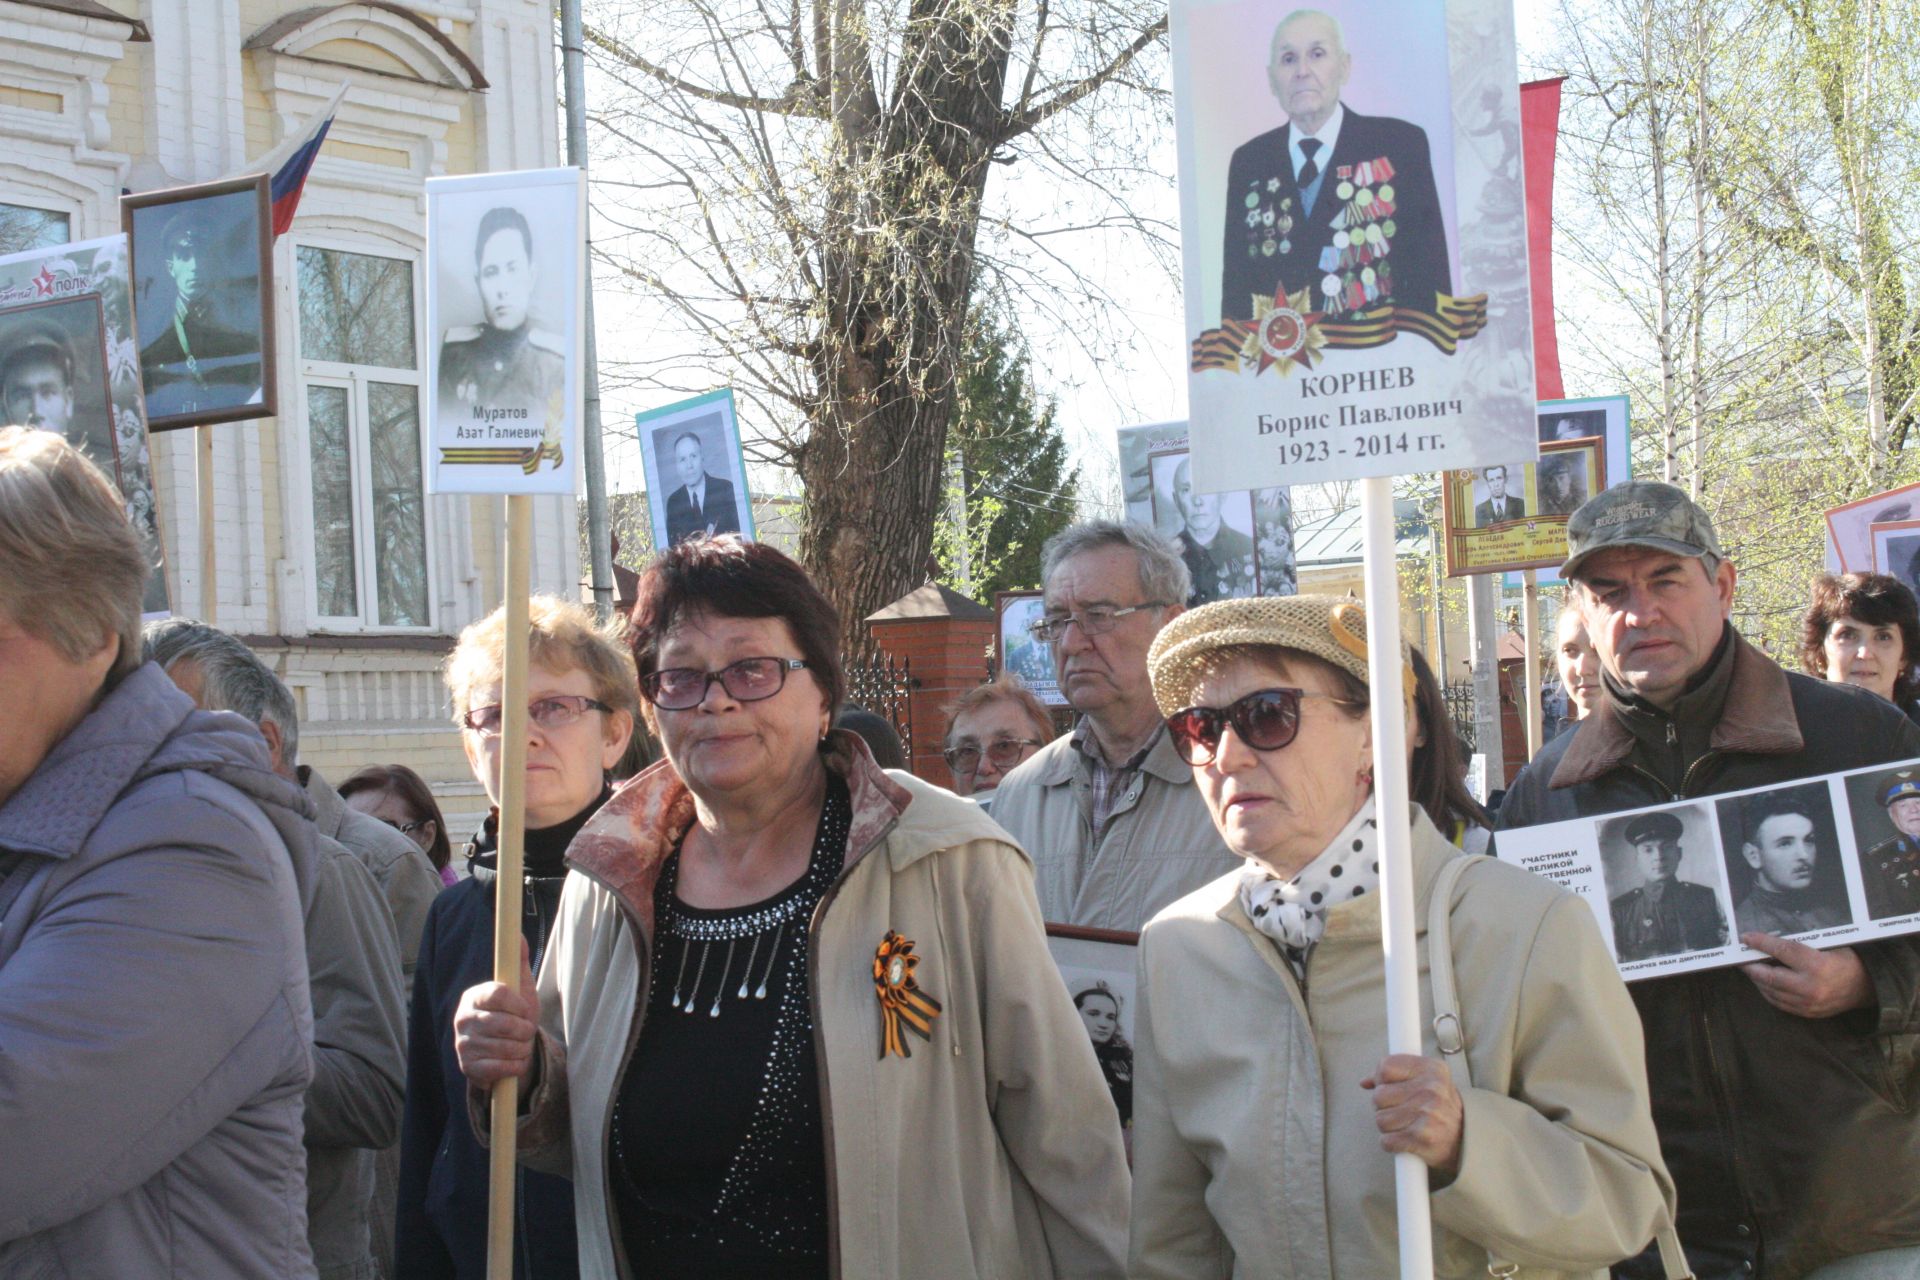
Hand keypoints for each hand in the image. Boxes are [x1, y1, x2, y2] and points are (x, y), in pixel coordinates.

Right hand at [454, 937, 539, 1087]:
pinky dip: (516, 1066)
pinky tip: (512, 1061)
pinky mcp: (468, 1068)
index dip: (519, 1004)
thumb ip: (518, 962)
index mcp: (474, 995)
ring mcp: (463, 1044)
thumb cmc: (514, 1015)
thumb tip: (520, 935)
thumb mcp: (519, 988)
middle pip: (506, 1024)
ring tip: (518, 1046)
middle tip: (524, 1031)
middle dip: (525, 1030)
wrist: (504, 1052)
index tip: (526, 1010)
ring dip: (522, 1049)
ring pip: (507, 1048)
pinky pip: (503, 1068)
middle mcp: (462, 1018)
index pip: (498, 994)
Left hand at [1363, 1054, 1462, 1177]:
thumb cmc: (1441, 1109)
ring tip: (1406, 1126)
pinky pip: (1387, 1140)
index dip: (1381, 1080)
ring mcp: (1427, 1114)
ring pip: (1380, 1119)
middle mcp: (1431, 1089)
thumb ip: (1395, 1076)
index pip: (1385, 1067)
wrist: (1467, 1142)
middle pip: (1379, 1095)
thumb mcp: (1427, 1082)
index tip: (1390, 1088)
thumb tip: (1365, 1082)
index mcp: (1432, 1069)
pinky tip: (1406, 1140)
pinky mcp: (1422, 1138)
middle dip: (1383, 1107)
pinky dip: (1391, 1144)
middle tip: (1401, 1112)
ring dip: (1388, 1127)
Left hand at [1740, 933, 1873, 1017]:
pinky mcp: (1806, 1013)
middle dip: (1752, 965)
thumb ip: (1800, 945)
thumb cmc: (1845, 961)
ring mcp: (1808, 1003)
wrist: (1866, 987)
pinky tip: (1763, 982)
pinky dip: (1767, 991)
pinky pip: (1778, 1002)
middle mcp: (1810, 987)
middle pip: (1770, 976)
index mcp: (1817, 966)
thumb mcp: (1827, 946)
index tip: (1747, 937)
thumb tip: (1769, 939)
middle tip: (1741, 957)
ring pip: (1771, 991)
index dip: (1761, 942)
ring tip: (1750, 968)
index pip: (1782, 950)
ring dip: (1757, 979)